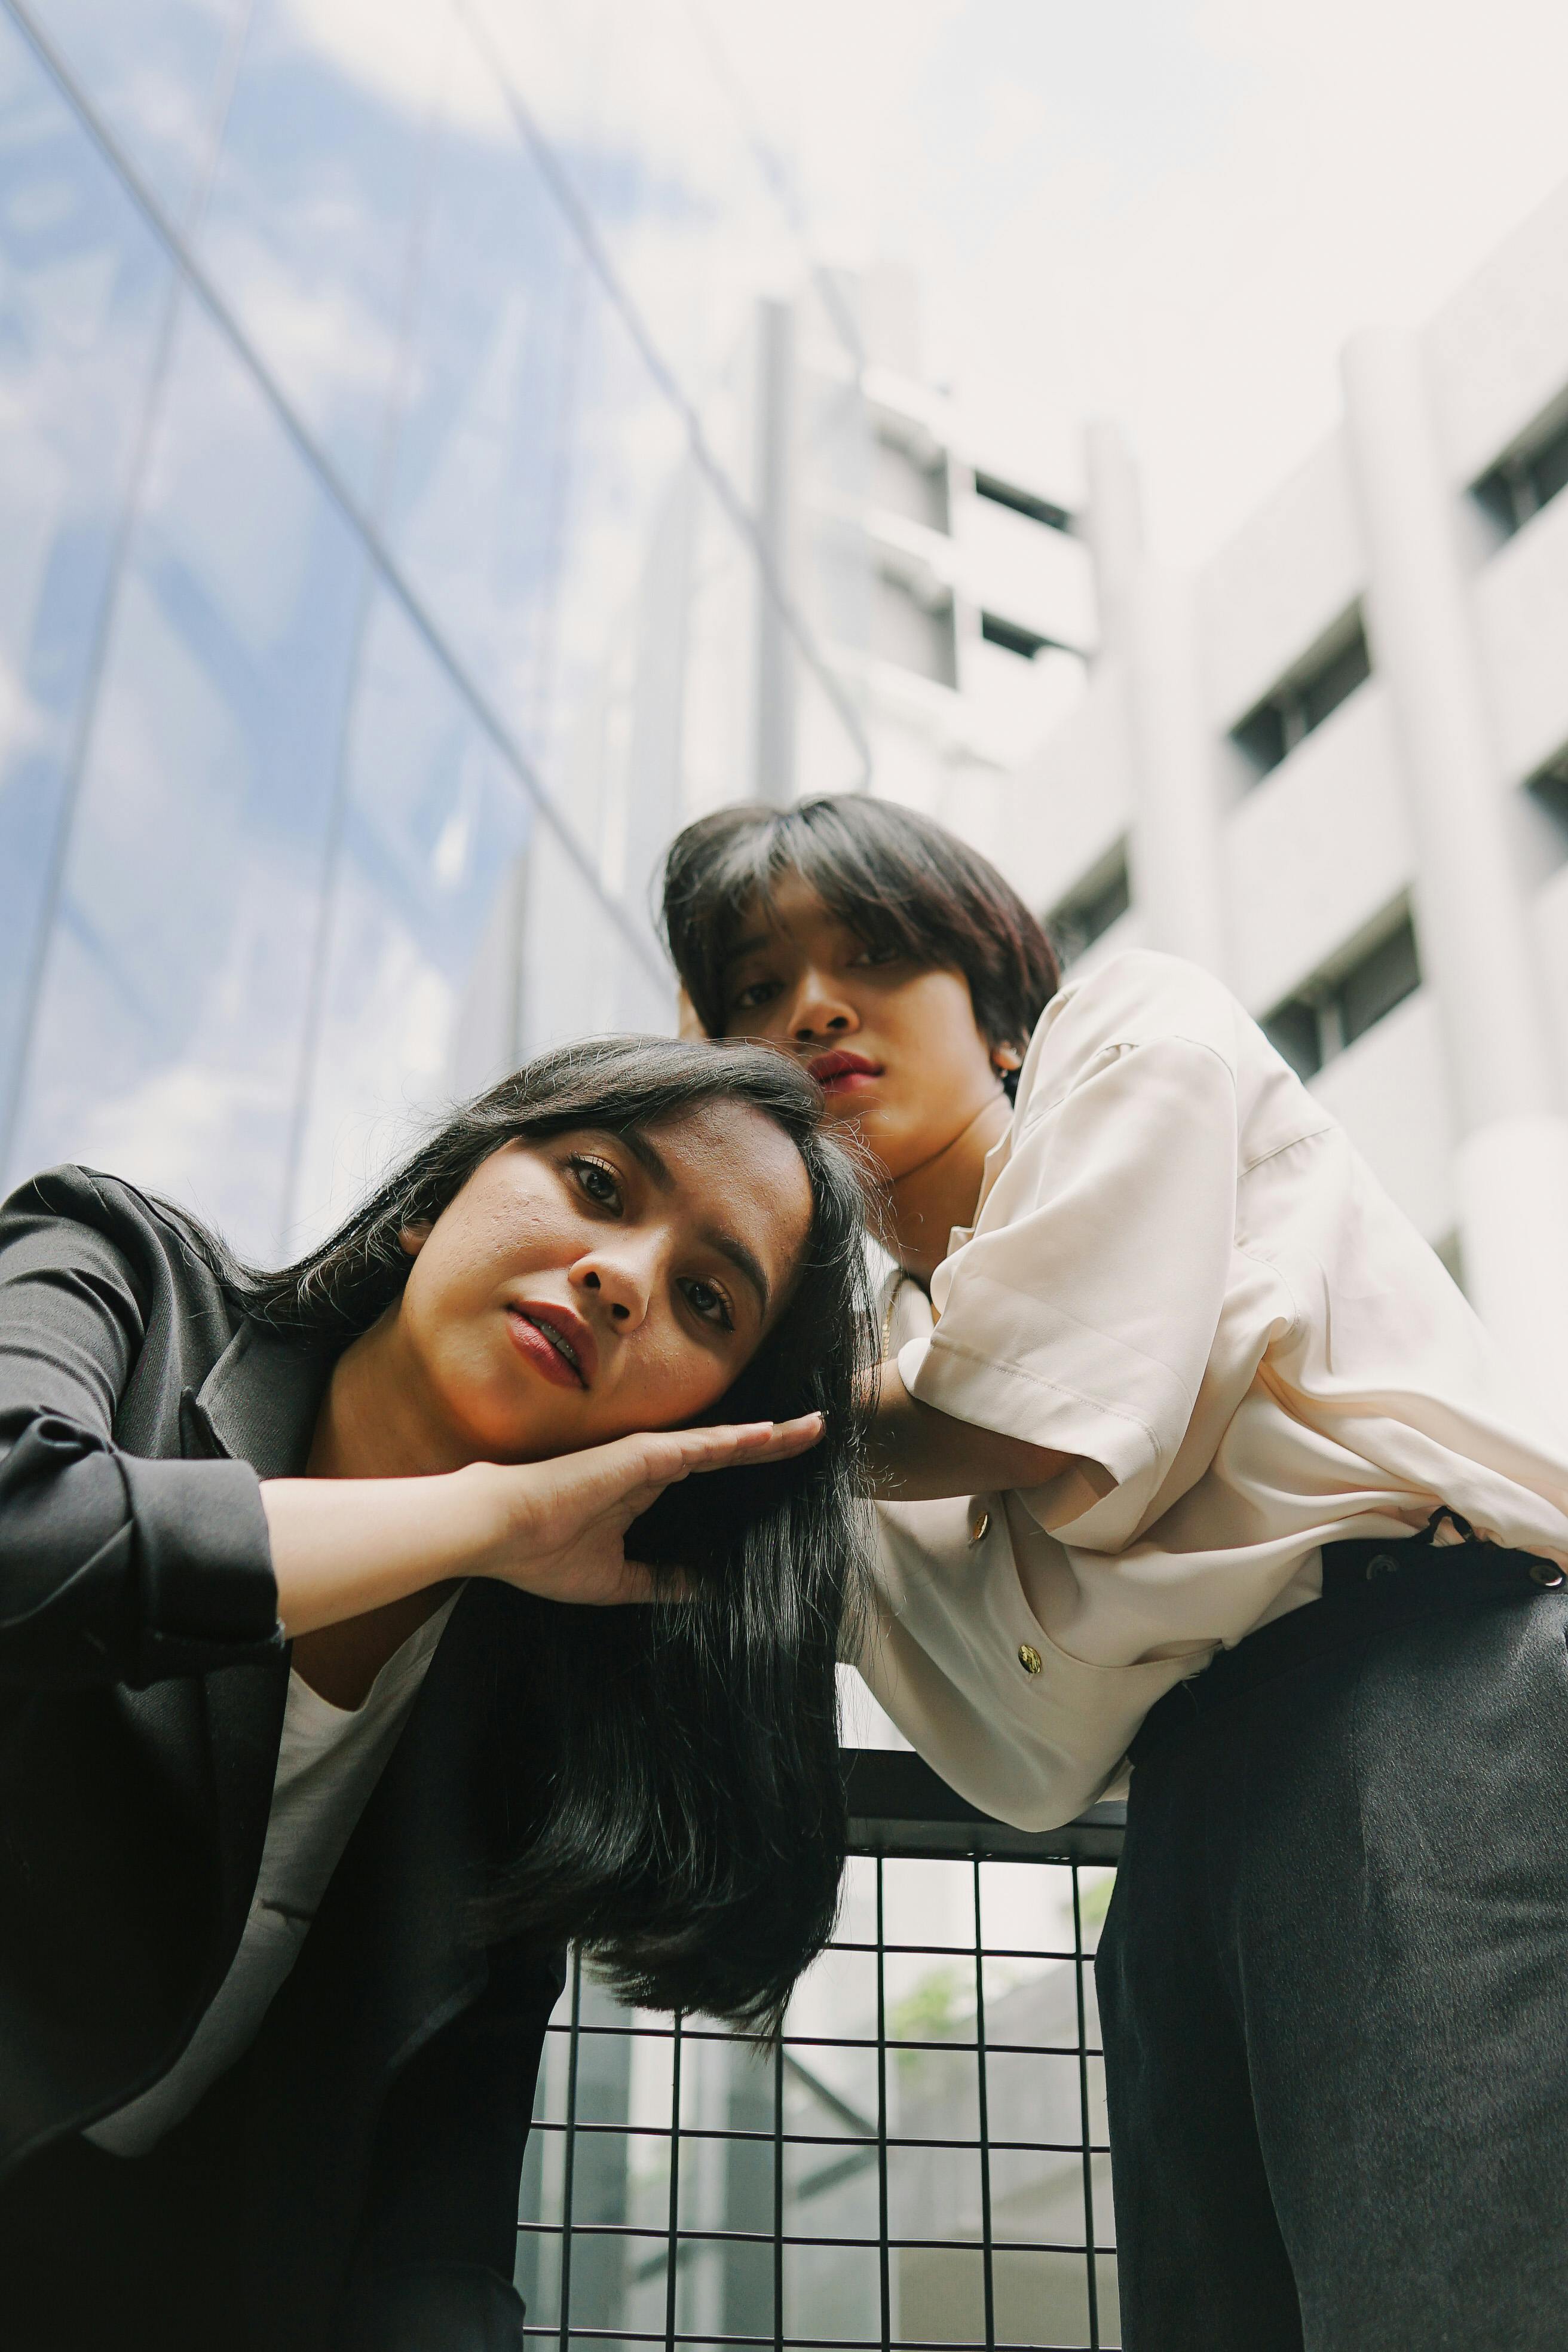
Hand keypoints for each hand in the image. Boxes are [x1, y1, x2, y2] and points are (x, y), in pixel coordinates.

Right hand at [476, 1414, 824, 1604]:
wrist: (498, 1533)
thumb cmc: (541, 1554)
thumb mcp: (615, 1581)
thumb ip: (659, 1582)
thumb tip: (698, 1591)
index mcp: (644, 1489)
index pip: (712, 1472)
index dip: (749, 1464)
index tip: (787, 1461)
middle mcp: (652, 1466)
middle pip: (728, 1449)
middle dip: (773, 1443)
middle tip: (818, 1431)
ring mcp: (648, 1457)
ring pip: (723, 1441)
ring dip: (769, 1436)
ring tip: (813, 1428)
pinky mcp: (640, 1455)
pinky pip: (699, 1446)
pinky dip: (735, 1440)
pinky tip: (770, 1435)